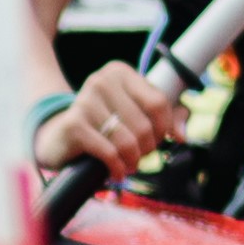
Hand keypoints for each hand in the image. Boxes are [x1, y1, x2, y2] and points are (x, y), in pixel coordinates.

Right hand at [34, 62, 182, 179]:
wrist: (60, 139)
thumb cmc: (106, 126)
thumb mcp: (137, 115)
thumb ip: (168, 118)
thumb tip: (183, 135)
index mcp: (120, 72)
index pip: (158, 102)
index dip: (165, 128)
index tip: (159, 140)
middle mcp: (101, 81)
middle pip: (144, 125)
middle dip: (147, 148)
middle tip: (139, 156)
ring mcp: (85, 101)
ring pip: (128, 141)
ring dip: (133, 160)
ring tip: (129, 164)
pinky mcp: (74, 125)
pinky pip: (109, 152)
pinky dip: (117, 168)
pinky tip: (116, 172)